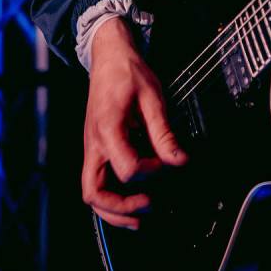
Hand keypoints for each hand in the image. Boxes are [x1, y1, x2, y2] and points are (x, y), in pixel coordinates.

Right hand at [82, 17, 187, 229]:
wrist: (109, 55)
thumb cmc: (128, 72)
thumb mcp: (152, 98)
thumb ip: (164, 133)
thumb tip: (179, 161)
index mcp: (107, 129)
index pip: (126, 168)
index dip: (151, 171)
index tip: (167, 161)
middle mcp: (94, 142)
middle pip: (93, 191)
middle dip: (119, 208)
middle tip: (148, 208)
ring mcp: (92, 146)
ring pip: (91, 190)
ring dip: (113, 208)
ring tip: (139, 215)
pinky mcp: (96, 147)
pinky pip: (96, 179)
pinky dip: (111, 195)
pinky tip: (132, 198)